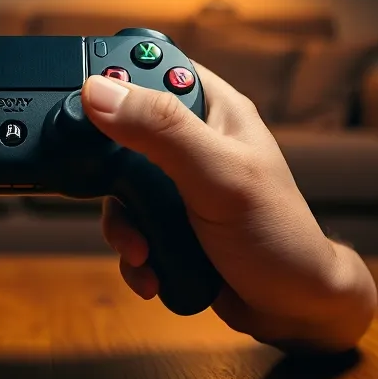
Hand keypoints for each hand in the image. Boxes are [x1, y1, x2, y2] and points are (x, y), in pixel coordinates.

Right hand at [82, 67, 377, 351]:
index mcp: (213, 109)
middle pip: (119, 132)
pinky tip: (150, 269)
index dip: (115, 77)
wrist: (293, 310)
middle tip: (119, 195)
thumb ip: (161, 130)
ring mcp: (178, 183)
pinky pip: (127, 224)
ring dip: (121, 224)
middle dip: (110, 175)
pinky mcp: (168, 222)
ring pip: (117, 186)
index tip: (84, 105)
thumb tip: (99, 91)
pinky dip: (130, 250)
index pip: (153, 68)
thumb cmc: (278, 236)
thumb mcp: (217, 175)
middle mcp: (192, 141)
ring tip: (142, 250)